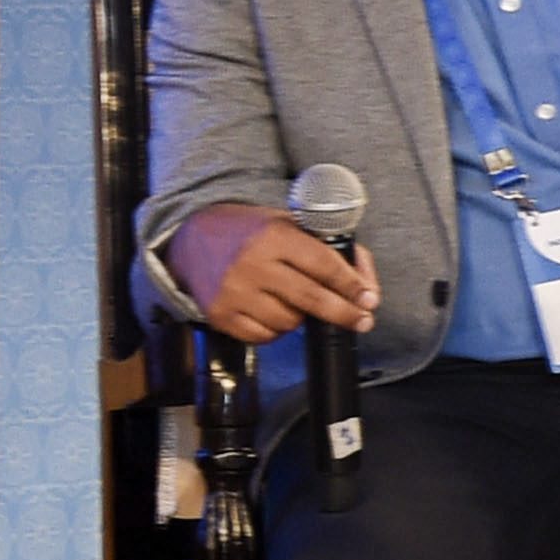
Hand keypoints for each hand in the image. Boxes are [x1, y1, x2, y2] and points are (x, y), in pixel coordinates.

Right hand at [168, 204, 376, 343]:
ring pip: (288, 322)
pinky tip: (272, 312)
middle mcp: (252, 264)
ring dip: (302, 318)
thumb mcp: (288, 224)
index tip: (369, 299)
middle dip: (344, 313)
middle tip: (363, 321)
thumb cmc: (250, 231)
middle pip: (311, 298)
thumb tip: (365, 285)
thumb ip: (328, 248)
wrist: (191, 237)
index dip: (351, 285)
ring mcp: (234, 293)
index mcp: (273, 236)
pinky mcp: (220, 315)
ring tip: (296, 303)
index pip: (323, 264)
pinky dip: (276, 330)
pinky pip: (264, 336)